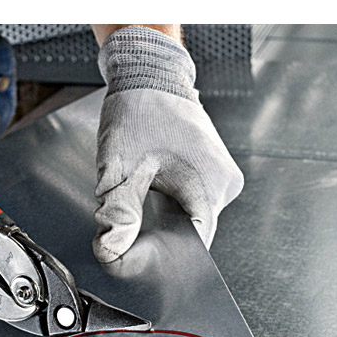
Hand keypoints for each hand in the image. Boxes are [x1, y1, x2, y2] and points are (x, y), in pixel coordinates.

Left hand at [92, 27, 242, 262]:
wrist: (151, 75)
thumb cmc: (138, 111)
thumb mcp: (118, 166)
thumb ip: (116, 212)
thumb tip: (112, 250)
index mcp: (209, 184)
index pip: (193, 244)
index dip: (160, 260)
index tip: (130, 261)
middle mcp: (224, 186)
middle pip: (190, 235)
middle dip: (155, 240)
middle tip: (121, 236)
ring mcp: (223, 180)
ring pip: (190, 221)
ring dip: (161, 223)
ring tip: (134, 208)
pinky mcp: (214, 175)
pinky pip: (193, 205)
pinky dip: (169, 210)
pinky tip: (149, 198)